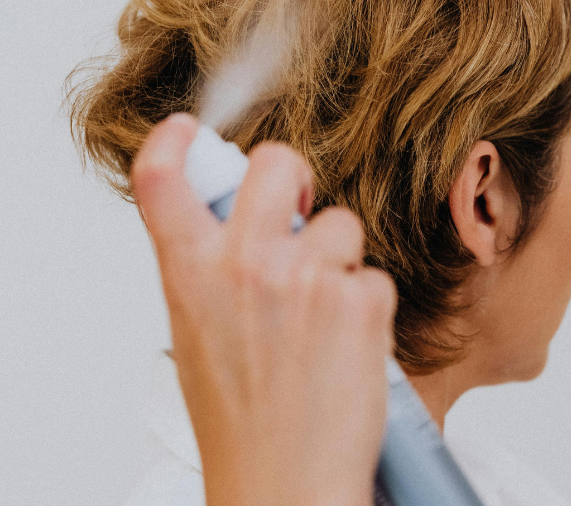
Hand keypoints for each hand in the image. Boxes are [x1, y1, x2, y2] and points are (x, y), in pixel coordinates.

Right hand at [131, 113, 395, 505]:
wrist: (286, 480)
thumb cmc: (243, 419)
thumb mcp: (199, 335)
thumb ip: (210, 272)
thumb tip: (234, 228)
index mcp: (190, 271)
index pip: (164, 177)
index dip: (177, 141)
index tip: (191, 132)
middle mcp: (245, 263)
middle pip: (279, 162)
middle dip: (295, 177)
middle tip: (300, 211)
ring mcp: (306, 276)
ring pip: (341, 224)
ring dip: (339, 260)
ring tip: (324, 319)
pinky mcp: (360, 298)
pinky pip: (374, 275)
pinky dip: (367, 305)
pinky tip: (348, 346)